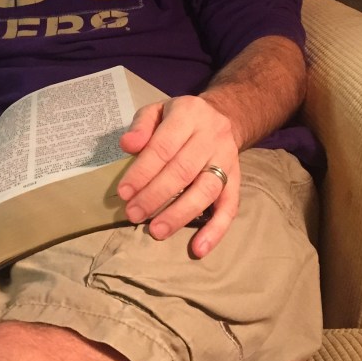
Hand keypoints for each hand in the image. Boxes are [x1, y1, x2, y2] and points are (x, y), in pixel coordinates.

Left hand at [117, 95, 240, 255]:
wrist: (222, 116)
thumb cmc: (179, 118)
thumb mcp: (157, 111)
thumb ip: (141, 126)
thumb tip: (127, 145)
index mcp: (189, 114)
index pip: (163, 146)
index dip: (142, 171)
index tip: (124, 192)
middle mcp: (211, 136)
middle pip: (183, 170)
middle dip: (155, 196)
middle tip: (134, 214)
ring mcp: (227, 159)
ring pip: (206, 190)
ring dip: (180, 214)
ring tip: (157, 231)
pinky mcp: (237, 179)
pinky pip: (230, 207)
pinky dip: (215, 230)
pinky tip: (199, 249)